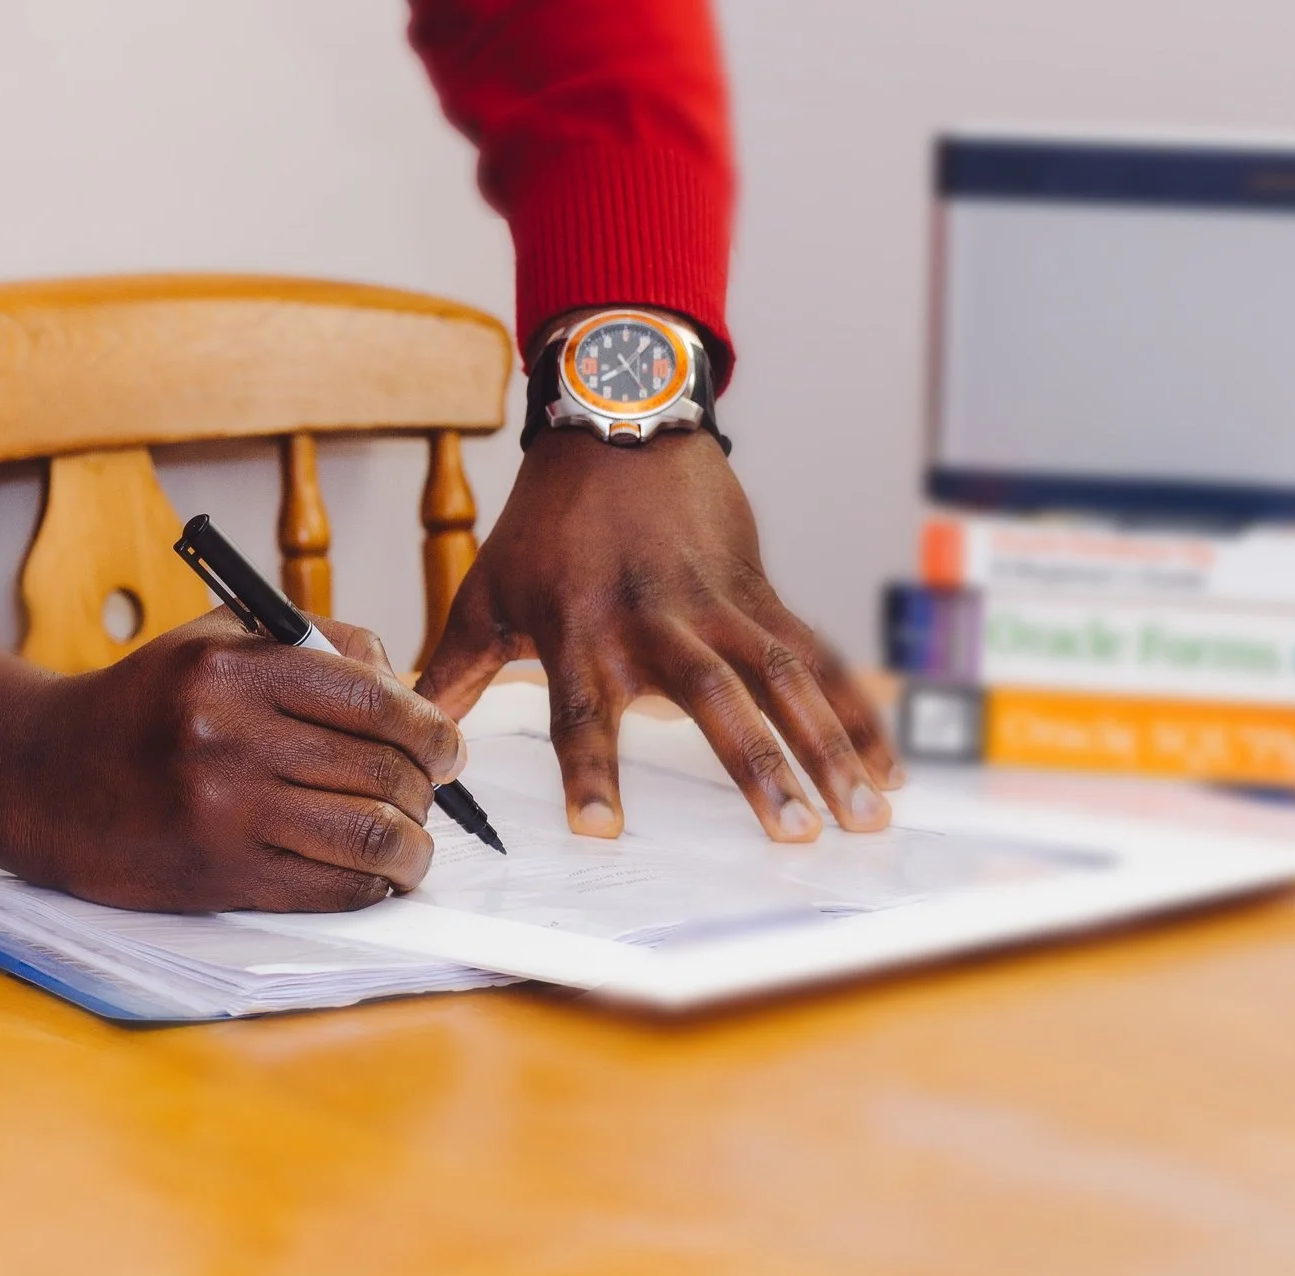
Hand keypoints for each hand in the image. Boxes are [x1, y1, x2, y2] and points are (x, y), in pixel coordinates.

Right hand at [0, 613, 466, 912]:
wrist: (40, 776)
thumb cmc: (143, 705)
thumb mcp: (215, 639)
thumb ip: (315, 643)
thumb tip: (409, 691)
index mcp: (233, 667)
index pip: (376, 701)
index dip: (433, 730)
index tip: (448, 747)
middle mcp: (228, 737)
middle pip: (383, 771)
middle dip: (428, 789)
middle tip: (430, 796)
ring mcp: (224, 812)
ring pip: (371, 837)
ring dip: (412, 848)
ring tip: (411, 845)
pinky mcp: (218, 875)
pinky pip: (332, 889)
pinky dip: (371, 886)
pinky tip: (372, 875)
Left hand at [417, 428, 901, 841]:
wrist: (618, 424)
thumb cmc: (546, 521)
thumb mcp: (486, 592)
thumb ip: (451, 672)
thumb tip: (405, 730)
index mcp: (582, 630)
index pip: (582, 712)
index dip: (591, 770)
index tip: (600, 830)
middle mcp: (657, 621)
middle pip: (713, 700)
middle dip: (757, 768)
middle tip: (795, 832)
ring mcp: (720, 606)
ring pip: (786, 680)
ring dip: (830, 748)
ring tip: (864, 816)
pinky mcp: (761, 594)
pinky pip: (819, 658)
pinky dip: (858, 713)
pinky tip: (888, 769)